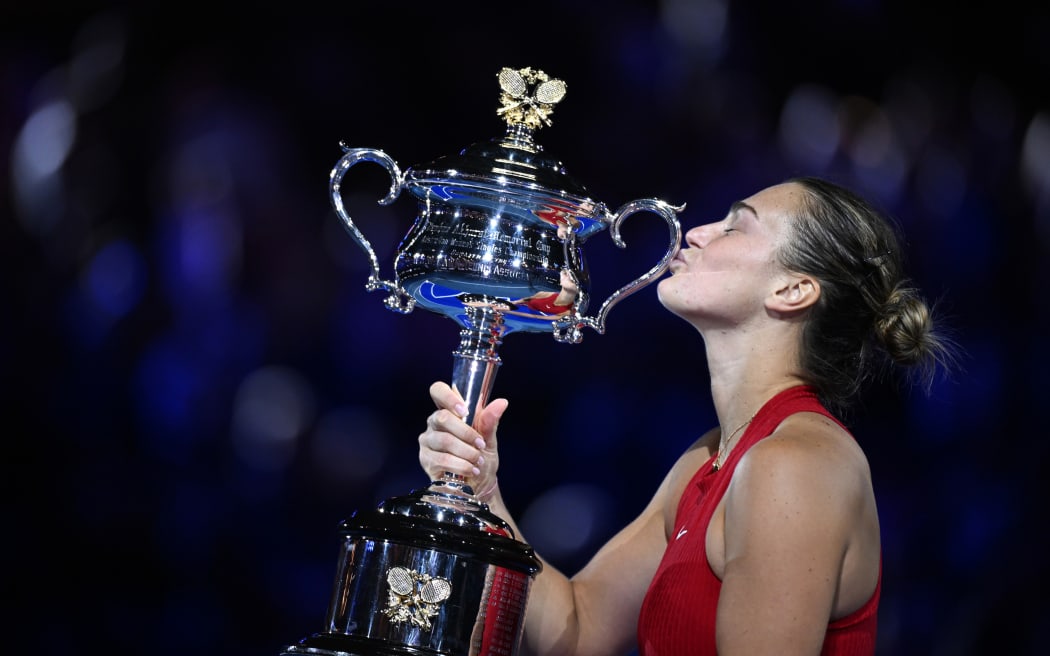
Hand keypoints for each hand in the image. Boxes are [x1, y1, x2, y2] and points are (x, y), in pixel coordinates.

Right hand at [419, 381, 508, 499]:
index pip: (438, 391)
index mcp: (449, 411)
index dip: (448, 397)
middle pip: (442, 417)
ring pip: (444, 440)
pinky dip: (460, 465)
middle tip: (480, 445)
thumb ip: (490, 421)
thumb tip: (502, 402)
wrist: (479, 485)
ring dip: (466, 452)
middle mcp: (434, 423)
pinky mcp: (426, 460)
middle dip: (466, 433)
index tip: (465, 411)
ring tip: (478, 460)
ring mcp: (427, 441)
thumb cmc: (481, 457)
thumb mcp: (489, 439)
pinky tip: (470, 470)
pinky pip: (441, 459)